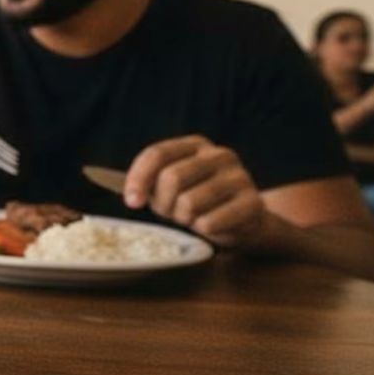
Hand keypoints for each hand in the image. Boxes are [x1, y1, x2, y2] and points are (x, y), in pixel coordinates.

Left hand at [124, 135, 266, 245]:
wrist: (244, 221)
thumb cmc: (198, 202)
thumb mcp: (169, 188)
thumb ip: (148, 182)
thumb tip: (120, 190)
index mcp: (196, 145)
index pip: (157, 154)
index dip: (138, 179)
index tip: (131, 202)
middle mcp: (220, 155)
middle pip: (172, 178)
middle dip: (164, 203)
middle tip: (172, 213)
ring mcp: (239, 177)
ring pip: (189, 203)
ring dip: (184, 219)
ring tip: (193, 218)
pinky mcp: (252, 203)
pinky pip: (209, 222)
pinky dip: (202, 230)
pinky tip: (212, 225)